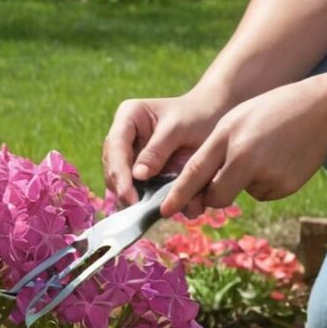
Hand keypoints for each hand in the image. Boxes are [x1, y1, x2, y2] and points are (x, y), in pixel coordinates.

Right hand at [102, 91, 224, 205]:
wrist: (213, 119)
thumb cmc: (197, 115)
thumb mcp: (179, 127)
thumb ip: (157, 150)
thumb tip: (138, 176)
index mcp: (128, 117)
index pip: (115, 146)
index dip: (119, 173)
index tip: (128, 195)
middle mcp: (124, 137)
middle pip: (113, 167)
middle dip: (122, 188)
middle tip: (136, 208)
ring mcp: (131, 156)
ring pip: (121, 182)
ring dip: (131, 197)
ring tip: (144, 211)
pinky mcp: (142, 173)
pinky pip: (137, 190)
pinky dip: (144, 201)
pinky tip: (153, 210)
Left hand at [159, 80, 326, 216]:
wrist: (319, 108)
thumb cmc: (268, 112)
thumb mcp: (233, 122)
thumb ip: (214, 152)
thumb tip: (201, 188)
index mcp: (226, 138)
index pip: (194, 173)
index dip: (178, 195)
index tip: (164, 211)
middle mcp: (244, 159)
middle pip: (216, 197)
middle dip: (213, 196)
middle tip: (225, 177)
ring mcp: (266, 174)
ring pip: (241, 194)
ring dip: (245, 182)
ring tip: (264, 152)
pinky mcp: (285, 186)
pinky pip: (263, 193)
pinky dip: (266, 182)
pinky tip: (279, 160)